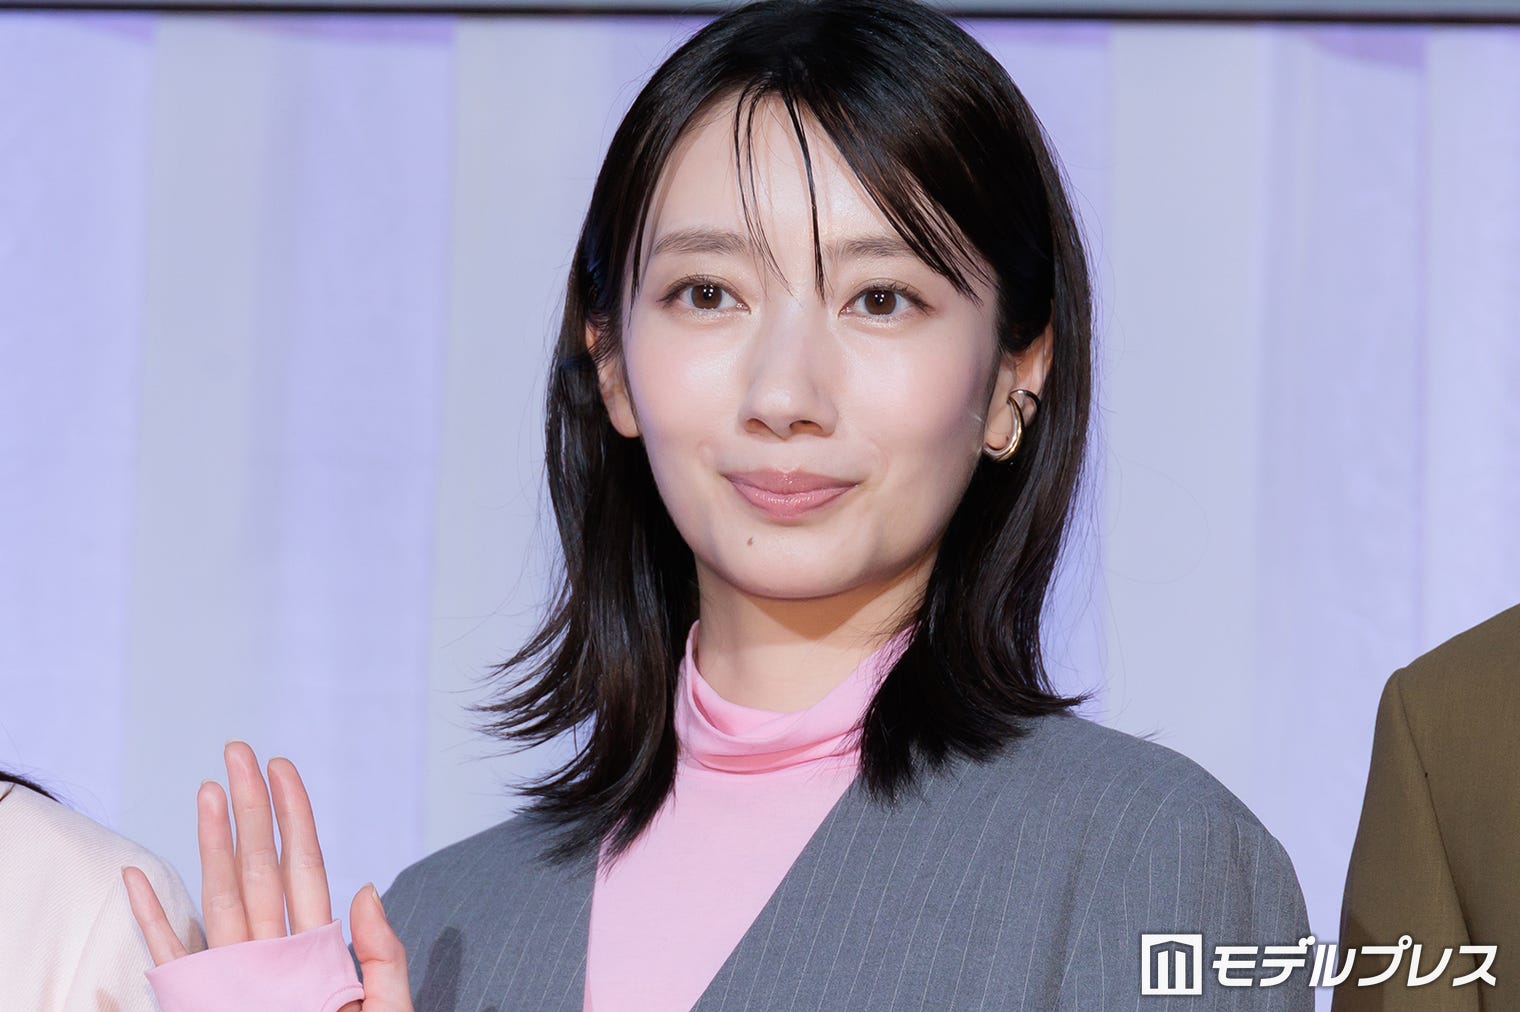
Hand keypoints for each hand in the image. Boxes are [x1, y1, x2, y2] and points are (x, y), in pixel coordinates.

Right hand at [124, 741, 411, 1010]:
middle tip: (236, 751)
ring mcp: (238, 978)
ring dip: (209, 844)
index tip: (282, 766)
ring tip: (205, 791)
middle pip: (258, 868)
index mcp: (319, 950)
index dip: (295, 817)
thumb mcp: (388, 1011)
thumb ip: (382, 955)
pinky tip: (141, 879)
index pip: (305, 868)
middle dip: (248, 810)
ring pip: (219, 897)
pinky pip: (174, 959)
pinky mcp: (207, 1005)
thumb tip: (362, 888)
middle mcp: (273, 954)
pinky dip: (154, 920)